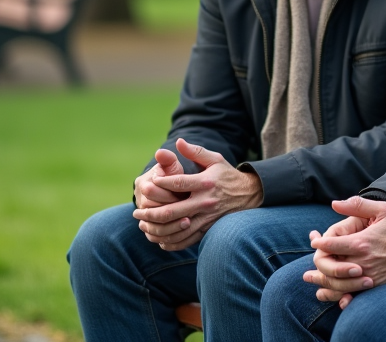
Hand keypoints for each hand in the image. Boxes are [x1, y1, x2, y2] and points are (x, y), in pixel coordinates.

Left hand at [131, 139, 263, 250]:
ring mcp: (206, 217)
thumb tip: (177, 142)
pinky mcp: (208, 229)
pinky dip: (170, 242)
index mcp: (205, 183)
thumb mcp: (215, 159)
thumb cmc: (227, 175)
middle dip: (150, 213)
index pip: (177, 184)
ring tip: (143, 226)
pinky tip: (159, 238)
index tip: (148, 182)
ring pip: (176, 228)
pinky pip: (186, 240)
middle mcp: (205, 201)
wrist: (249, 194)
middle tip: (136, 213)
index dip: (160, 183)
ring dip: (156, 229)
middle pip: (171, 211)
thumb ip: (195, 152)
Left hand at [303, 197, 385, 303]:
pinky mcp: (375, 285)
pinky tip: (331, 294)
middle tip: (310, 266)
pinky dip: (338, 295)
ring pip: (338, 284)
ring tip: (312, 281)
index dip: (319, 243)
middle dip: (317, 265)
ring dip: (323, 283)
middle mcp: (363, 261)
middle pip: (330, 267)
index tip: (315, 240)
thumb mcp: (383, 210)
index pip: (330, 246)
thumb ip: (357, 205)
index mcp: (362, 242)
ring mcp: (369, 275)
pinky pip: (351, 294)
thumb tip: (334, 203)